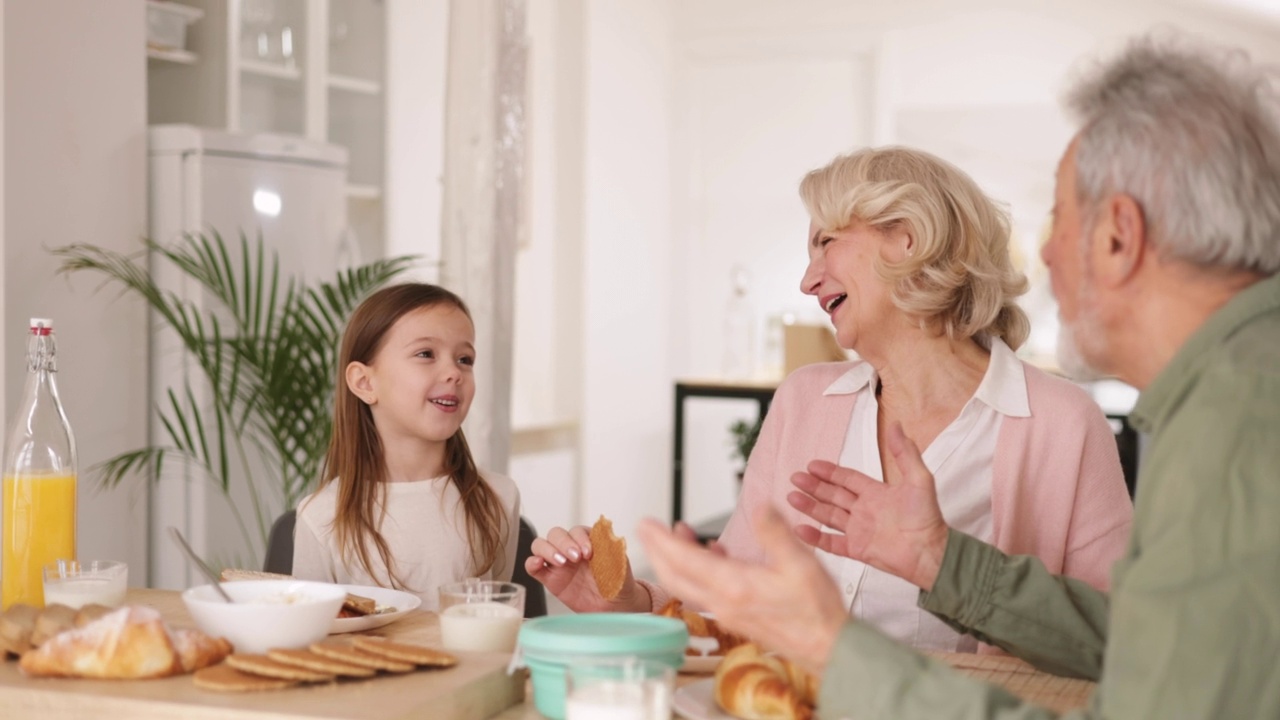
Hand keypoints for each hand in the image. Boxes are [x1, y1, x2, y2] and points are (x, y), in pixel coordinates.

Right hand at [525, 525, 650, 611]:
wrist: (614, 607)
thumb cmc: (618, 582)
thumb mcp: (619, 562)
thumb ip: (611, 547)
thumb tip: (605, 531)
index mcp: (587, 541)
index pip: (577, 531)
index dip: (580, 538)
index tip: (589, 552)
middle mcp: (570, 549)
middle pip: (556, 534)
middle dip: (564, 543)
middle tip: (575, 558)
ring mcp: (558, 563)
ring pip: (541, 545)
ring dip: (548, 550)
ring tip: (561, 562)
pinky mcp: (550, 579)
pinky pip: (533, 567)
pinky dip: (532, 562)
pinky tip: (538, 563)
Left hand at [637, 507, 847, 679]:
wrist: (828, 648)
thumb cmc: (816, 611)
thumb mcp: (801, 563)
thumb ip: (776, 533)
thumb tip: (760, 506)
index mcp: (733, 586)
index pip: (684, 560)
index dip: (661, 540)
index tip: (646, 523)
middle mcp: (724, 602)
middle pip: (674, 576)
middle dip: (657, 551)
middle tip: (647, 529)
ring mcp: (728, 612)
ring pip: (688, 585)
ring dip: (676, 560)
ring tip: (677, 535)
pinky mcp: (737, 617)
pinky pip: (706, 592)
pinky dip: (699, 571)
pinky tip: (712, 556)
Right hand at [787, 421, 949, 590]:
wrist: (930, 552)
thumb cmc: (927, 517)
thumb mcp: (919, 479)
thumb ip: (904, 453)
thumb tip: (896, 425)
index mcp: (876, 493)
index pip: (847, 479)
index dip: (830, 471)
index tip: (812, 464)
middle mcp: (864, 510)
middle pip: (833, 495)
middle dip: (814, 487)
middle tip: (795, 478)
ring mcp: (859, 531)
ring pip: (828, 516)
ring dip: (810, 507)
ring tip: (791, 497)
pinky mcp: (857, 550)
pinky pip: (831, 543)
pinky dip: (815, 537)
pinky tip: (800, 529)